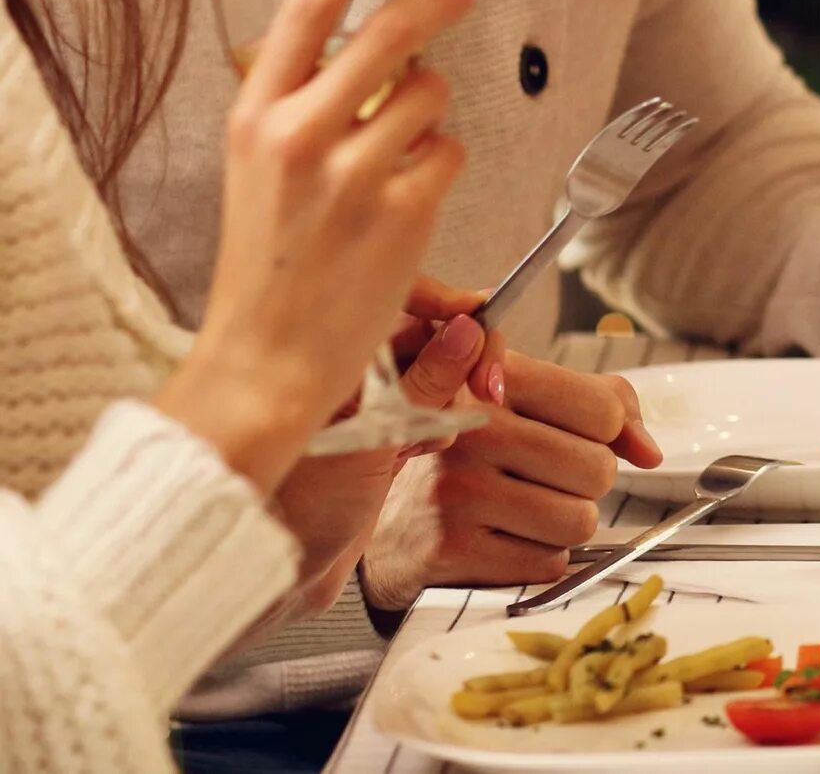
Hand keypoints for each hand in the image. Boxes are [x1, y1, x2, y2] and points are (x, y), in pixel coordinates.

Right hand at [154, 0, 472, 494]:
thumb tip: (377, 49)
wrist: (266, 358)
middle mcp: (298, 135)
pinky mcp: (403, 209)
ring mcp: (353, 173)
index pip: (307, 7)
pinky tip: (408, 203)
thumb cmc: (271, 259)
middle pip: (389, 34)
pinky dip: (442, 166)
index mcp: (255, 115)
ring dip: (432, 116)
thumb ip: (304, 103)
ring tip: (395, 163)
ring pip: (431, 95)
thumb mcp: (260, 166)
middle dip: (436, 3)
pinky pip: (451, 151)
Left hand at [265, 295, 489, 615]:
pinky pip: (423, 404)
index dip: (445, 303)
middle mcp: (339, 369)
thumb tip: (467, 330)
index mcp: (322, 353)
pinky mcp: (372, 430)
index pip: (396, 298)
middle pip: (421, 331)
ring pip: (428, 370)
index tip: (482, 318)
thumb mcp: (370, 441)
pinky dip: (436, 421)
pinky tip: (421, 450)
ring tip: (433, 435)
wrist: (280, 574)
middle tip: (486, 386)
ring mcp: (356, 400)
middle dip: (459, 356)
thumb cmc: (296, 511)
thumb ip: (423, 384)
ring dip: (447, 396)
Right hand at [361, 351, 661, 606]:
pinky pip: (548, 563)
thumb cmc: (476, 455)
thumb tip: (650, 452)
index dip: (606, 431)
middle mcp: (471, 429)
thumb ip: (605, 407)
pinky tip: (504, 539)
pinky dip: (539, 558)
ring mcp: (457, 490)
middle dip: (587, 483)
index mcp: (495, 378)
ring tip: (526, 509)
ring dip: (566, 523)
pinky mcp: (449, 548)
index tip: (576, 434)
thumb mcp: (532, 404)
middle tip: (547, 480)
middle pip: (598, 469)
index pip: (603, 408)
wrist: (391, 523)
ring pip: (579, 520)